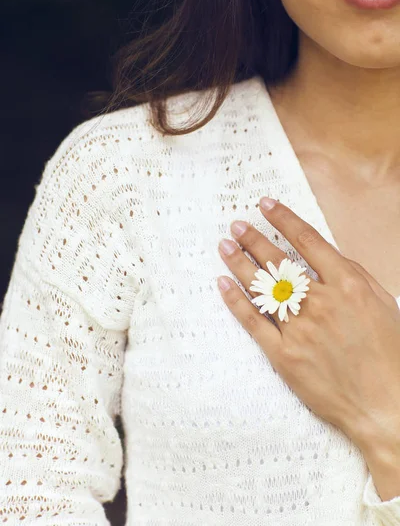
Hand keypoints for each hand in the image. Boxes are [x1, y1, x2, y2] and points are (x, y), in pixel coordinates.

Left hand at [217, 197, 399, 453]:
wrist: (386, 404)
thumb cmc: (389, 353)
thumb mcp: (380, 303)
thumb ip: (351, 275)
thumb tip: (322, 254)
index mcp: (347, 285)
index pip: (308, 241)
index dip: (283, 220)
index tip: (266, 205)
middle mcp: (320, 302)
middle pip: (279, 262)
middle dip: (254, 239)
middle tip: (236, 225)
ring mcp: (299, 329)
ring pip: (262, 288)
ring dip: (240, 264)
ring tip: (225, 247)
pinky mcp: (284, 355)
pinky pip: (253, 323)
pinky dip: (236, 302)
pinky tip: (223, 284)